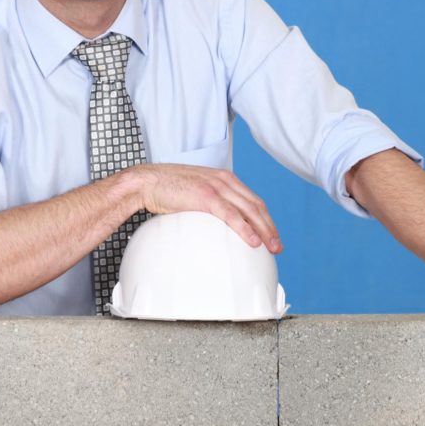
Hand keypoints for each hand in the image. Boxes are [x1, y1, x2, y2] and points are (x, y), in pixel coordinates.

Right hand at [126, 163, 282, 253]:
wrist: (147, 181)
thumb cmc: (166, 188)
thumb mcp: (194, 193)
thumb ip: (208, 202)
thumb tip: (213, 222)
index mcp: (224, 178)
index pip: (252, 200)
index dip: (265, 218)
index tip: (271, 234)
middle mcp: (225, 180)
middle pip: (256, 206)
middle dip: (269, 227)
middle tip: (277, 246)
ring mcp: (216, 187)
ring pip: (249, 211)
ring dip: (263, 231)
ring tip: (271, 247)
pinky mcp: (206, 196)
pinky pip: (231, 215)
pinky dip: (245, 229)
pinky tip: (253, 241)